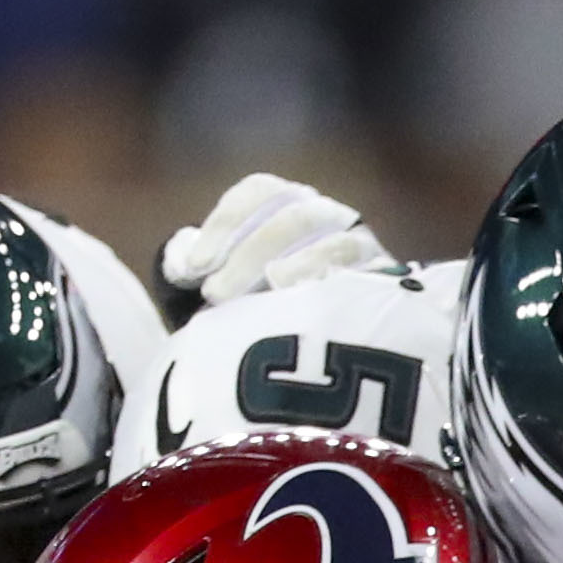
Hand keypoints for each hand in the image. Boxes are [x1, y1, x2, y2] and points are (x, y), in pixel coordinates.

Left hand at [160, 174, 393, 309]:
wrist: (311, 370)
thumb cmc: (251, 320)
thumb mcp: (213, 293)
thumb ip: (189, 270)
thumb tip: (178, 257)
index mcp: (284, 205)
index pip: (259, 192)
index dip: (224, 224)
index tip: (193, 269)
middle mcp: (325, 217)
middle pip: (291, 216)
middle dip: (247, 254)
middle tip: (214, 295)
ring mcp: (359, 247)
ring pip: (332, 242)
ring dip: (292, 267)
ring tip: (259, 297)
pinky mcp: (383, 283)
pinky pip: (362, 273)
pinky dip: (331, 284)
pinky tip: (301, 303)